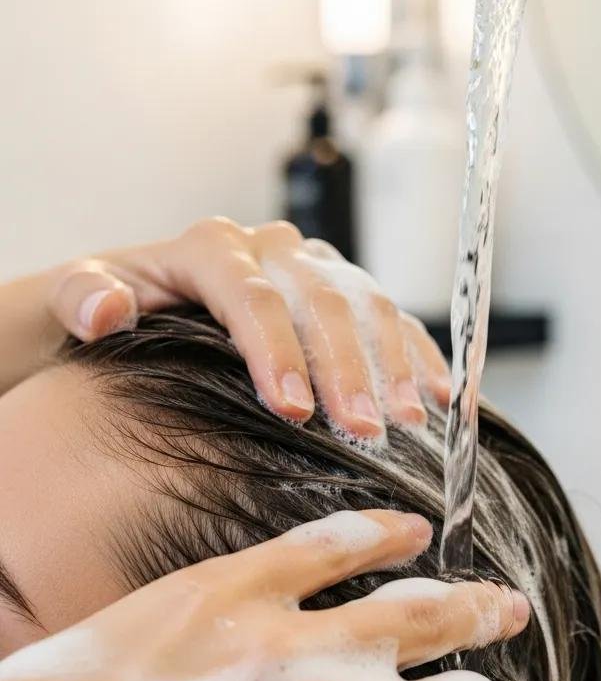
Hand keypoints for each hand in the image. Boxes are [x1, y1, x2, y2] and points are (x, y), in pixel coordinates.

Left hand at [1, 218, 450, 436]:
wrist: (153, 299)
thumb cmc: (120, 308)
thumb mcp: (80, 299)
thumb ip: (83, 297)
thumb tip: (107, 310)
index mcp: (213, 248)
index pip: (253, 295)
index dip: (277, 352)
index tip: (294, 412)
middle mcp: (274, 250)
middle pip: (321, 302)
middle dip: (348, 370)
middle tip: (365, 431)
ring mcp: (317, 269)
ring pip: (368, 305)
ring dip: (394, 365)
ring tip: (409, 421)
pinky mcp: (346, 292)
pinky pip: (394, 317)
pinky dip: (419, 355)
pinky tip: (440, 396)